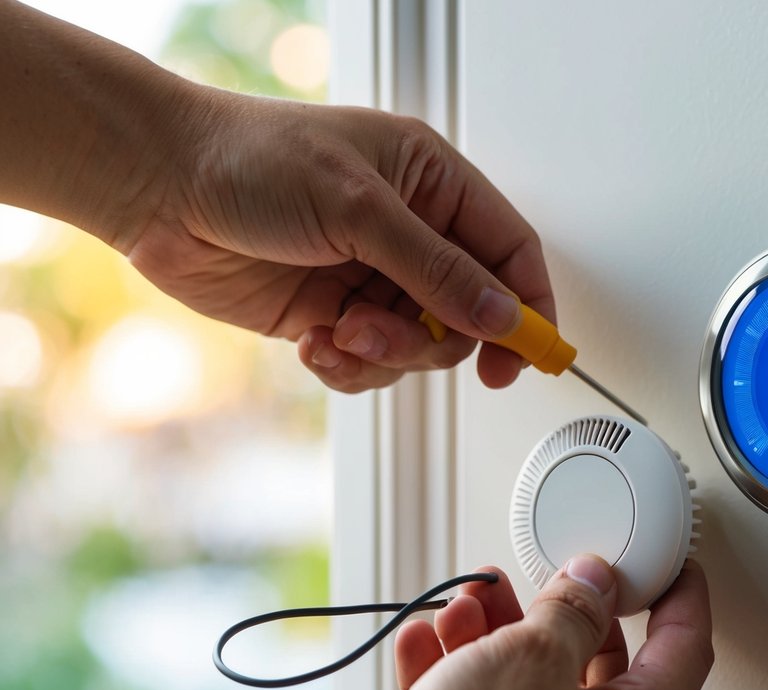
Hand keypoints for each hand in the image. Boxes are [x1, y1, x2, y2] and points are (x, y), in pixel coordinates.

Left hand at [0, 1, 552, 392]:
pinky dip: (348, 366)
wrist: (156, 186)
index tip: (527, 356)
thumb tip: (502, 315)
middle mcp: (409, 232)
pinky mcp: (333, 314)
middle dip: (432, 337)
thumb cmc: (249, 161)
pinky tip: (314, 342)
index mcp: (432, 183)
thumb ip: (437, 269)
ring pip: (420, 345)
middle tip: (387, 333)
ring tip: (341, 333)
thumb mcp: (358, 208)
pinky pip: (371, 363)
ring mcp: (371, 276)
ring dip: (384, 354)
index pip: (509, 251)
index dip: (528, 306)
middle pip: (468, 312)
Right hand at [332, 557, 713, 689]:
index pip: (684, 650)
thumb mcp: (530, 662)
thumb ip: (570, 611)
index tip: (671, 564)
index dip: (680, 597)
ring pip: (531, 686)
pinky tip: (428, 644)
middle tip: (538, 578)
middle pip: (596, 665)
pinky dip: (458, 674)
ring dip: (497, 635)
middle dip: (558, 610)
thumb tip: (591, 582)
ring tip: (467, 605)